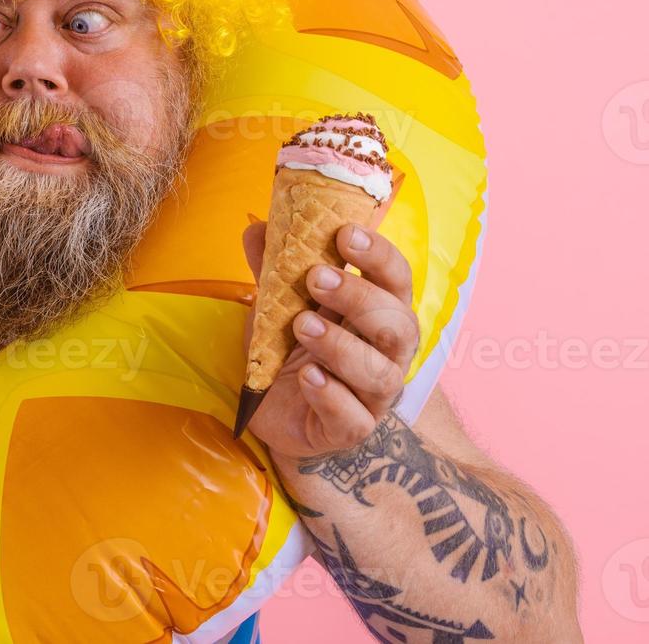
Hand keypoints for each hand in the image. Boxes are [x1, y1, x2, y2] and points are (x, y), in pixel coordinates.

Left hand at [240, 220, 420, 463]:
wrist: (275, 410)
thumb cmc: (290, 348)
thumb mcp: (278, 304)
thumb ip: (273, 268)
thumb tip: (258, 227)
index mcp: (379, 314)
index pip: (397, 280)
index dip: (379, 256)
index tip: (346, 233)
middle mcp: (387, 354)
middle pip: (398, 325)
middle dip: (360, 297)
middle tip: (316, 278)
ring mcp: (373, 395)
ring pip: (379, 372)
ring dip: (341, 345)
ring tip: (302, 325)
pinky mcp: (351, 429)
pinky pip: (353, 417)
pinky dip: (331, 394)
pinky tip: (308, 377)